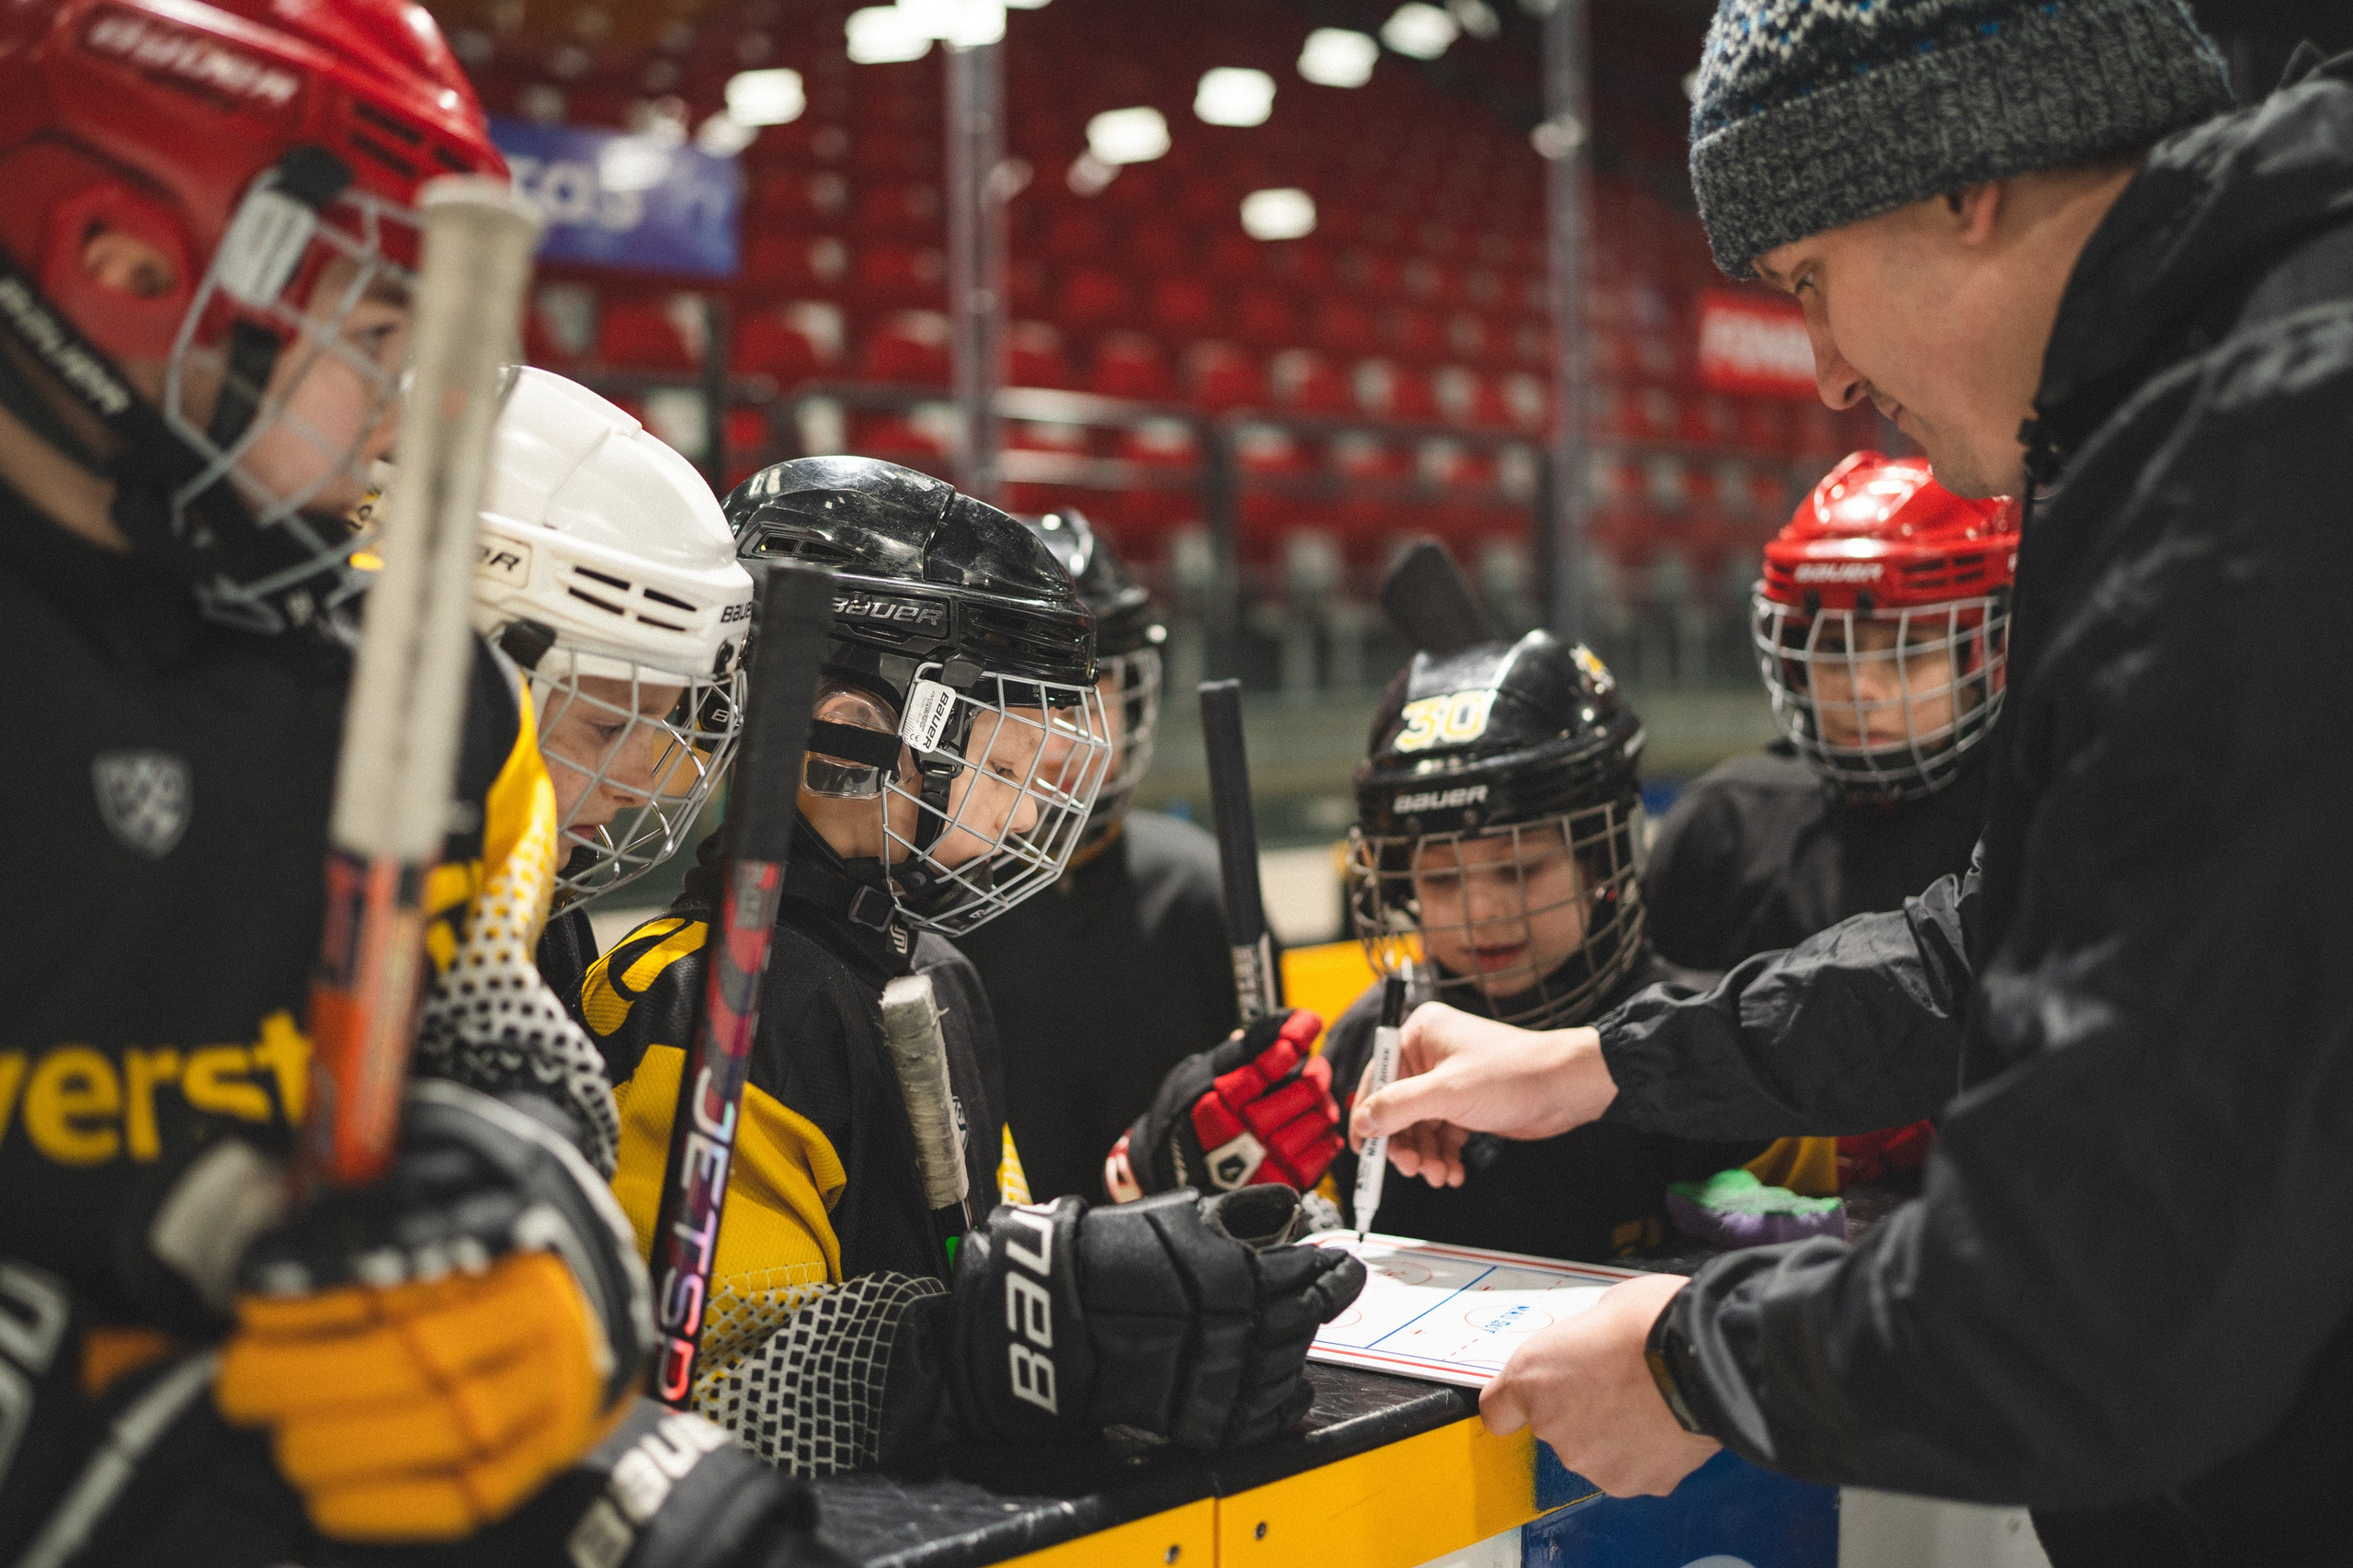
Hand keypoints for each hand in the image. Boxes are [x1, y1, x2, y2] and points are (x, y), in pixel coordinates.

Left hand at [218, 1080, 651, 1539]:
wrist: (581, 1325)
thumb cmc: (491, 1276)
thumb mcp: (451, 1229)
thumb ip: (386, 1225)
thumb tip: (293, 1248)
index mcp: (515, 1254)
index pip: (409, 1281)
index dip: (321, 1305)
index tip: (249, 1316)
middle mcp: (546, 1324)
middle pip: (422, 1357)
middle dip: (312, 1380)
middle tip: (241, 1387)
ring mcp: (552, 1396)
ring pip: (449, 1428)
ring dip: (346, 1445)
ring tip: (282, 1442)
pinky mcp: (543, 1461)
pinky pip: (470, 1496)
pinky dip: (391, 1507)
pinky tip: (326, 1502)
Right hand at [945, 1186, 1365, 1449]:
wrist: (1053, 1314)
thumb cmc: (1109, 1255)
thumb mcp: (1178, 1216)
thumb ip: (1240, 1214)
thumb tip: (1286, 1207)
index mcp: (1238, 1275)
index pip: (1309, 1276)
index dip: (1333, 1270)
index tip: (1343, 1264)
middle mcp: (1237, 1330)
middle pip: (1303, 1323)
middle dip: (1323, 1303)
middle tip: (1334, 1289)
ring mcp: (1219, 1378)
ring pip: (1286, 1370)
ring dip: (1302, 1349)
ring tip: (1303, 1331)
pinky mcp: (1199, 1418)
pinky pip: (1258, 1420)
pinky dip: (1282, 1408)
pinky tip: (1295, 1394)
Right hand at [1106, 1009, 1338, 1200]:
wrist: (1170, 1171)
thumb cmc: (1184, 1119)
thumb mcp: (1195, 1076)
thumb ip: (1233, 1055)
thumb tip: (1270, 1031)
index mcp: (1217, 1100)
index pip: (1268, 1062)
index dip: (1295, 1037)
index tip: (1309, 1022)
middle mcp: (1238, 1130)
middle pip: (1299, 1092)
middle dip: (1317, 1074)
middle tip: (1318, 1067)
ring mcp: (1257, 1159)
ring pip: (1313, 1123)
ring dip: (1323, 1107)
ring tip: (1319, 1100)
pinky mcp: (1273, 1182)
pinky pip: (1315, 1159)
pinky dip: (1326, 1141)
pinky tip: (1321, 1130)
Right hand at [1349, 1004, 1616, 1187]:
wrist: (1568, 1087)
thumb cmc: (1513, 1073)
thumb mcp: (1447, 1092)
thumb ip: (1398, 1107)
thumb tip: (1362, 1122)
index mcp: (1419, 1034)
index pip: (1377, 1077)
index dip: (1369, 1115)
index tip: (1364, 1148)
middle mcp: (1430, 1055)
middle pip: (1397, 1107)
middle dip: (1404, 1143)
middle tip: (1412, 1168)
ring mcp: (1449, 1081)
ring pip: (1419, 1126)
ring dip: (1425, 1155)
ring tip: (1438, 1174)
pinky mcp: (1466, 1104)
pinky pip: (1442, 1134)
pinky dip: (1443, 1155)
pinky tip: (1452, 1171)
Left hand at [1480, 1272, 1719, 1496]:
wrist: (1708, 1358)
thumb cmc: (1654, 1320)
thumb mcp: (1598, 1312)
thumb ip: (1578, 1346)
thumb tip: (1589, 1353)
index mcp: (1532, 1378)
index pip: (1498, 1410)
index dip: (1518, 1404)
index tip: (1536, 1398)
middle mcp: (1554, 1428)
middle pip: (1557, 1429)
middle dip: (1583, 1409)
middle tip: (1619, 1381)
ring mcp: (1594, 1462)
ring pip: (1597, 1452)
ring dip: (1616, 1434)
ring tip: (1651, 1402)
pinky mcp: (1635, 1483)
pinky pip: (1635, 1468)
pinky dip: (1649, 1453)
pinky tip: (1668, 1424)